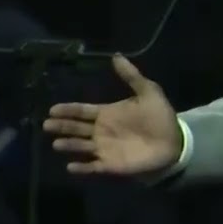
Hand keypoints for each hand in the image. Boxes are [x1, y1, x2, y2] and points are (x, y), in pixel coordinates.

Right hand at [44, 55, 182, 175]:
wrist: (175, 141)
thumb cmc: (160, 117)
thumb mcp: (149, 92)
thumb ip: (132, 76)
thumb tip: (116, 55)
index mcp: (107, 113)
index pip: (82, 111)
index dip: (68, 110)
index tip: (52, 109)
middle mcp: (100, 131)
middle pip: (76, 128)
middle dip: (61, 126)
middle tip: (47, 124)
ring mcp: (104, 148)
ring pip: (81, 147)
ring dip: (69, 145)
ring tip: (56, 143)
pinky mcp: (111, 164)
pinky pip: (93, 167)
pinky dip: (82, 168)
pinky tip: (71, 167)